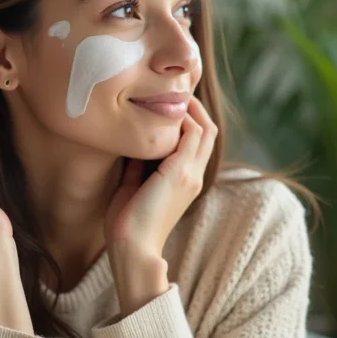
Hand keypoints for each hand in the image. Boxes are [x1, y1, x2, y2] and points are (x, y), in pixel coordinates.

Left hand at [105, 97, 217, 257]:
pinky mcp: (179, 172)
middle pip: (208, 130)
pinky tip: (160, 110)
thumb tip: (132, 146)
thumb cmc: (127, 223)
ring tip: (168, 92)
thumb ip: (138, 166)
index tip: (166, 101)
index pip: (199, 140)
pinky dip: (181, 118)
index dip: (188, 118)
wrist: (133, 248)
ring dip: (189, 108)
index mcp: (186, 180)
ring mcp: (190, 173)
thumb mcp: (133, 186)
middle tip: (172, 89)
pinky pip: (191, 134)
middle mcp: (194, 175)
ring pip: (204, 128)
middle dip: (193, 106)